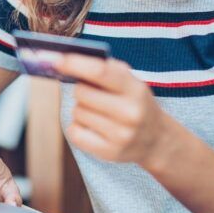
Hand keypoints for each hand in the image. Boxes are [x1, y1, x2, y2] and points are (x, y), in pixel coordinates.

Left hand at [55, 54, 172, 169]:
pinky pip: (75, 133)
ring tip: (99, 113)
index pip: (100, 72)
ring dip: (81, 109)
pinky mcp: (109, 152)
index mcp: (135, 89)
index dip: (75, 64)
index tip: (56, 60)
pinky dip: (77, 127)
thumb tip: (66, 61)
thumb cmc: (134, 102)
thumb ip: (105, 69)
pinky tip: (92, 127)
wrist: (156, 139)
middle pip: (82, 93)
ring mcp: (120, 135)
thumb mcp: (130, 82)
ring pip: (77, 112)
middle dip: (81, 89)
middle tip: (92, 93)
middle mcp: (130, 112)